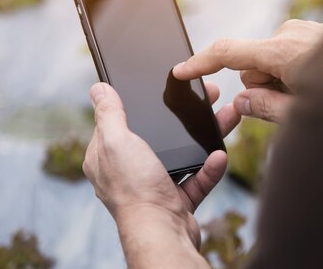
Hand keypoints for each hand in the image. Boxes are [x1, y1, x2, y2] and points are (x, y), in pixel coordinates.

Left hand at [82, 81, 240, 262]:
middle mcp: (129, 171)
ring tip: (223, 117)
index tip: (163, 88)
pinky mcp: (177, 199)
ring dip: (203, 138)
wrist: (162, 233)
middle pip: (158, 135)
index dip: (139, 103)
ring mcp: (154, 185)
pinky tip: (219, 155)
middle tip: (202, 99)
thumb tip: (99, 89)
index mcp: (107, 156)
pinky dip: (210, 167)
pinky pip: (198, 178)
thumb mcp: (116, 142)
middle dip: (181, 118)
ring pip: (182, 154)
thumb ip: (109, 114)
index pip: (120, 121)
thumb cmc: (134, 190)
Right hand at [173, 19, 322, 122]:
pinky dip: (295, 69)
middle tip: (293, 103)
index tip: (179, 71)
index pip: (228, 53)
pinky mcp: (315, 31)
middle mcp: (290, 33)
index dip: (200, 63)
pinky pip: (289, 53)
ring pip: (271, 60)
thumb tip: (241, 99)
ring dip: (281, 78)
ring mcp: (304, 29)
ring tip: (314, 91)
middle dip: (261, 84)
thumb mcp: (302, 114)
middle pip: (252, 64)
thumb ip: (264, 107)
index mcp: (283, 51)